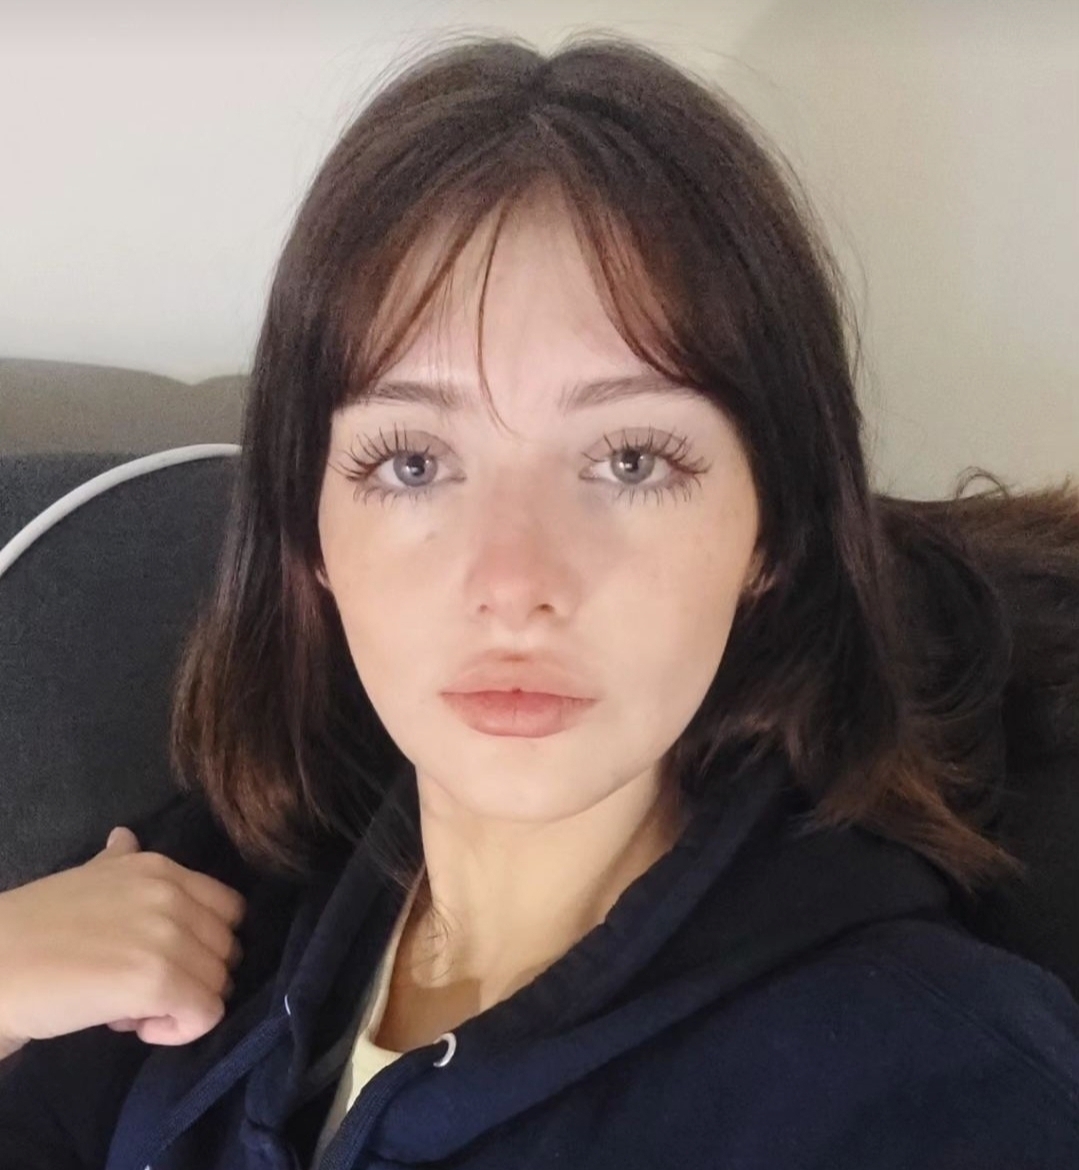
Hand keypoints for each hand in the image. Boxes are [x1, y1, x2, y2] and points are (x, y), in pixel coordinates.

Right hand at [0, 825, 246, 1054]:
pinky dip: (178, 1030)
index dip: (205, 943)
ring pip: (218, 984)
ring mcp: (168, 937)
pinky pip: (206, 1014)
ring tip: (131, 1007)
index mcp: (159, 868)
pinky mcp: (156, 982)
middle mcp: (171, 895)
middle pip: (227, 949)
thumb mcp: (84, 877)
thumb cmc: (30, 928)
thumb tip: (126, 837)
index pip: (229, 909)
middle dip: (194, 976)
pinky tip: (137, 1027)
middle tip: (144, 990)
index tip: (166, 960)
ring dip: (181, 1005)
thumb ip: (118, 861)